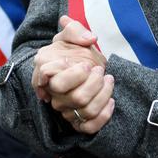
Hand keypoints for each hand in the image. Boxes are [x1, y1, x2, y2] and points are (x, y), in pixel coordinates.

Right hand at [31, 16, 114, 132]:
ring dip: (103, 94)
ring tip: (109, 80)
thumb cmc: (72, 50)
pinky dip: (104, 115)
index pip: (50, 76)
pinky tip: (111, 101)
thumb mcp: (70, 34)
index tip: (86, 64)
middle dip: (93, 83)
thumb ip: (75, 30)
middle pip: (73, 96)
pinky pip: (89, 127)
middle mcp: (52, 92)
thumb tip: (90, 38)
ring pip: (85, 109)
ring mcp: (63, 108)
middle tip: (100, 71)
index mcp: (46, 69)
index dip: (72, 73)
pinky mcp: (75, 121)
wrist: (79, 66)